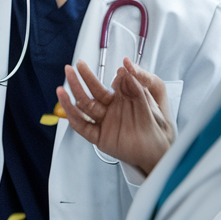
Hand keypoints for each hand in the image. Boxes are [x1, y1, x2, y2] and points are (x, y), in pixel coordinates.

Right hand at [56, 58, 175, 175]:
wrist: (158, 153)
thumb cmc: (157, 128)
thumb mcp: (151, 104)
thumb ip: (138, 87)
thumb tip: (125, 70)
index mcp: (123, 98)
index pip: (111, 84)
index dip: (101, 76)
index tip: (103, 68)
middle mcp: (111, 109)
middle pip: (93, 92)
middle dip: (83, 78)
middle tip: (76, 66)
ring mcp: (104, 122)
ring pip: (85, 107)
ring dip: (73, 95)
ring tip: (62, 85)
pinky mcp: (100, 137)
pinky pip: (83, 127)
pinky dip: (73, 117)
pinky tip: (66, 107)